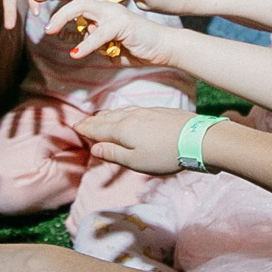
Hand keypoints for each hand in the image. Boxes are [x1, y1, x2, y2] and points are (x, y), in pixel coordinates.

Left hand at [29, 0, 174, 66]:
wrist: (162, 47)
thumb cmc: (133, 44)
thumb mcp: (105, 41)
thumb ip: (90, 37)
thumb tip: (77, 36)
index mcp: (99, 5)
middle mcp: (104, 4)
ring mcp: (113, 13)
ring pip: (83, 4)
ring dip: (63, 14)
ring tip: (49, 29)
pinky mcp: (122, 26)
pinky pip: (99, 34)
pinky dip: (86, 44)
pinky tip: (75, 54)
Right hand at [75, 106, 203, 173]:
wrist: (196, 139)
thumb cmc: (164, 154)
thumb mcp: (135, 161)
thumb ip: (113, 154)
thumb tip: (94, 149)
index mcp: (121, 130)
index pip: (97, 128)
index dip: (85, 129)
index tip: (75, 128)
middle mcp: (130, 117)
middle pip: (106, 118)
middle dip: (93, 121)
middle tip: (82, 123)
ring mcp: (145, 112)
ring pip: (119, 112)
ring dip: (106, 116)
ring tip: (99, 118)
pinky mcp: (157, 111)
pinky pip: (132, 110)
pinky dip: (121, 113)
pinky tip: (125, 115)